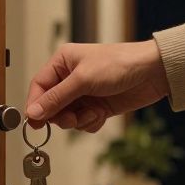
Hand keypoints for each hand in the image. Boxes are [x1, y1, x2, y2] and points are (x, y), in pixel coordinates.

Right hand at [25, 40, 169, 132]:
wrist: (152, 72)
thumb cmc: (119, 64)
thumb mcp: (83, 80)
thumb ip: (56, 98)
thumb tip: (33, 112)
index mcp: (62, 62)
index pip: (39, 86)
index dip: (35, 105)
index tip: (34, 123)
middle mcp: (71, 78)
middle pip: (51, 105)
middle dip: (61, 116)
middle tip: (71, 119)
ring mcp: (84, 93)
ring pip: (67, 117)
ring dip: (78, 120)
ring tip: (92, 113)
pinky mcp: (97, 106)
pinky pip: (83, 122)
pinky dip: (90, 122)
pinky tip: (101, 114)